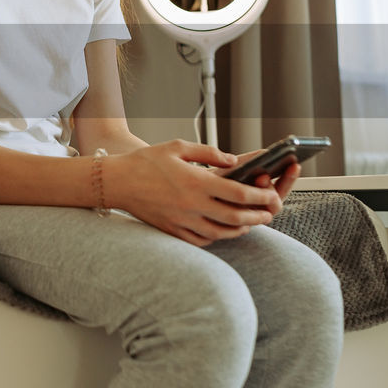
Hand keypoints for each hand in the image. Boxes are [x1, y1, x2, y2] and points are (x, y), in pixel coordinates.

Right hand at [103, 140, 286, 248]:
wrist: (117, 182)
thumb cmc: (146, 162)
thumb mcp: (178, 147)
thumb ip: (209, 152)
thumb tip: (233, 160)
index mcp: (196, 182)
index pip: (238, 193)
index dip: (259, 195)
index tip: (270, 194)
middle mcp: (192, 205)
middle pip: (235, 217)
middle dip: (256, 216)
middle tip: (268, 213)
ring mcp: (182, 221)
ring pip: (220, 233)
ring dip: (240, 230)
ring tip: (249, 223)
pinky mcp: (173, 231)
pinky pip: (201, 240)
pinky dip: (216, 237)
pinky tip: (222, 231)